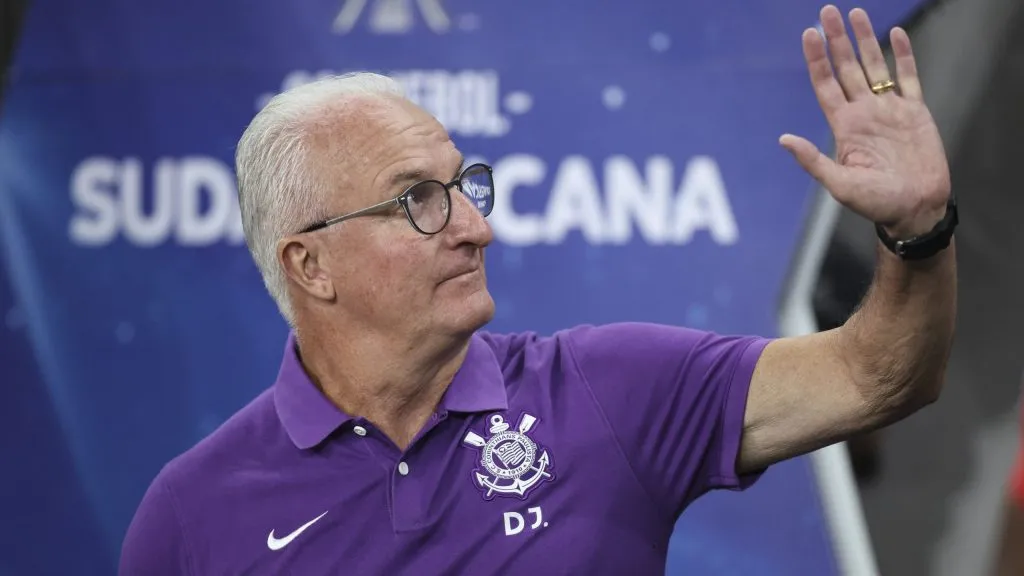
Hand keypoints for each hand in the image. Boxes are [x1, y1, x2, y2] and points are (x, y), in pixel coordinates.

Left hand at [780, 5, 951, 238]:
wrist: (915, 208)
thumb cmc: (876, 203)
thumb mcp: (838, 184)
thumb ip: (812, 160)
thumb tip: (782, 139)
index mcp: (844, 126)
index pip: (826, 84)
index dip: (817, 60)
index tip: (808, 34)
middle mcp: (864, 112)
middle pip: (846, 68)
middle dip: (836, 40)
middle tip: (826, 11)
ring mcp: (889, 110)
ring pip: (875, 65)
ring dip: (865, 40)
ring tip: (855, 13)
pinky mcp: (915, 112)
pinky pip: (908, 77)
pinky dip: (903, 55)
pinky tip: (895, 34)